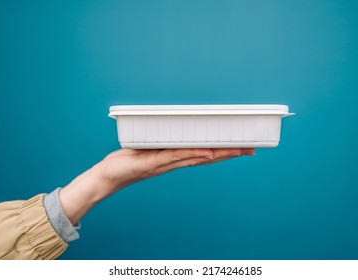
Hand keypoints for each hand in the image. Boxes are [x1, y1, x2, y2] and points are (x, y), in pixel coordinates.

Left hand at [59, 148, 254, 224]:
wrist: (106, 176)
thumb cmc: (127, 161)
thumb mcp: (148, 148)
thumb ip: (162, 143)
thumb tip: (173, 132)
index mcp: (175, 158)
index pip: (204, 154)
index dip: (224, 150)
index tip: (241, 146)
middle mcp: (174, 162)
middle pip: (208, 156)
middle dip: (230, 152)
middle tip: (251, 148)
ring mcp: (166, 163)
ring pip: (197, 157)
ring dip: (219, 153)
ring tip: (239, 149)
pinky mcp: (153, 162)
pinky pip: (176, 157)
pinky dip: (193, 154)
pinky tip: (207, 151)